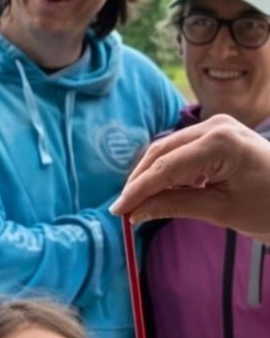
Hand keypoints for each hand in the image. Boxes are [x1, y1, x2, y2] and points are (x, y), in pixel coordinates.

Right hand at [110, 114, 269, 240]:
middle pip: (161, 153)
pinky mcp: (217, 135)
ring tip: (138, 204)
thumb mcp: (220, 211)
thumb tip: (135, 212)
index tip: (117, 211)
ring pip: (167, 151)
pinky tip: (160, 192)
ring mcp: (216, 127)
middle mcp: (215, 126)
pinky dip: (167, 173)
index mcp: (220, 141)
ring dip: (150, 177)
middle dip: (140, 182)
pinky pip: (181, 152)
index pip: (165, 166)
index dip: (137, 190)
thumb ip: (174, 206)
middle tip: (124, 210)